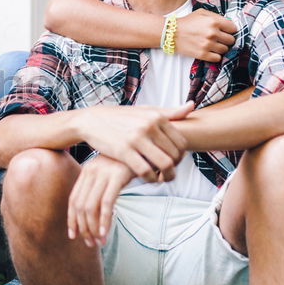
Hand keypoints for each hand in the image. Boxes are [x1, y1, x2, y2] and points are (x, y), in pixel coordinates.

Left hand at [68, 155, 132, 246]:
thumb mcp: (111, 171)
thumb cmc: (131, 162)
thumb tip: (94, 210)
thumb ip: (101, 185)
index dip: (72, 220)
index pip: (73, 200)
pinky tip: (105, 232)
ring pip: (91, 207)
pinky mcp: (117, 176)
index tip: (73, 235)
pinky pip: (106, 203)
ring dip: (93, 228)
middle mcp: (92, 171)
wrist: (148, 145)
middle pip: (80, 206)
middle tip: (90, 244)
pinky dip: (104, 220)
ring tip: (99, 242)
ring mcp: (104, 173)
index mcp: (87, 170)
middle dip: (83, 228)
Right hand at [74, 103, 192, 180]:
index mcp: (157, 116)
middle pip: (175, 155)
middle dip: (174, 168)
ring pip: (164, 164)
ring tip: (160, 179)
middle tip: (166, 173)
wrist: (90, 121)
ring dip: (166, 176)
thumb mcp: (145, 111)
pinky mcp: (124, 150)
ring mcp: (136, 138)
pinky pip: (146, 170)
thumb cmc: (120, 117)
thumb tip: (192, 105)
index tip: (172, 162)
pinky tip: (146, 178)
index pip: (182, 142)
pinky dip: (150, 178)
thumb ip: (169, 112)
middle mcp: (149, 125)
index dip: (181, 157)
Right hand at [175, 9, 236, 61]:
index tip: (226, 31)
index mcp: (214, 21)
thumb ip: (216, 17)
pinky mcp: (202, 54)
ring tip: (213, 45)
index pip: (234, 28)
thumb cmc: (187, 22)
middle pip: (231, 40)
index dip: (230, 30)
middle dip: (226, 39)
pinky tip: (210, 52)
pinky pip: (218, 58)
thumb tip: (228, 23)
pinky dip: (215, 56)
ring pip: (225, 49)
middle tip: (219, 39)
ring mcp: (208, 45)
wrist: (171, 33)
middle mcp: (213, 33)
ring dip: (221, 48)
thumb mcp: (201, 13)